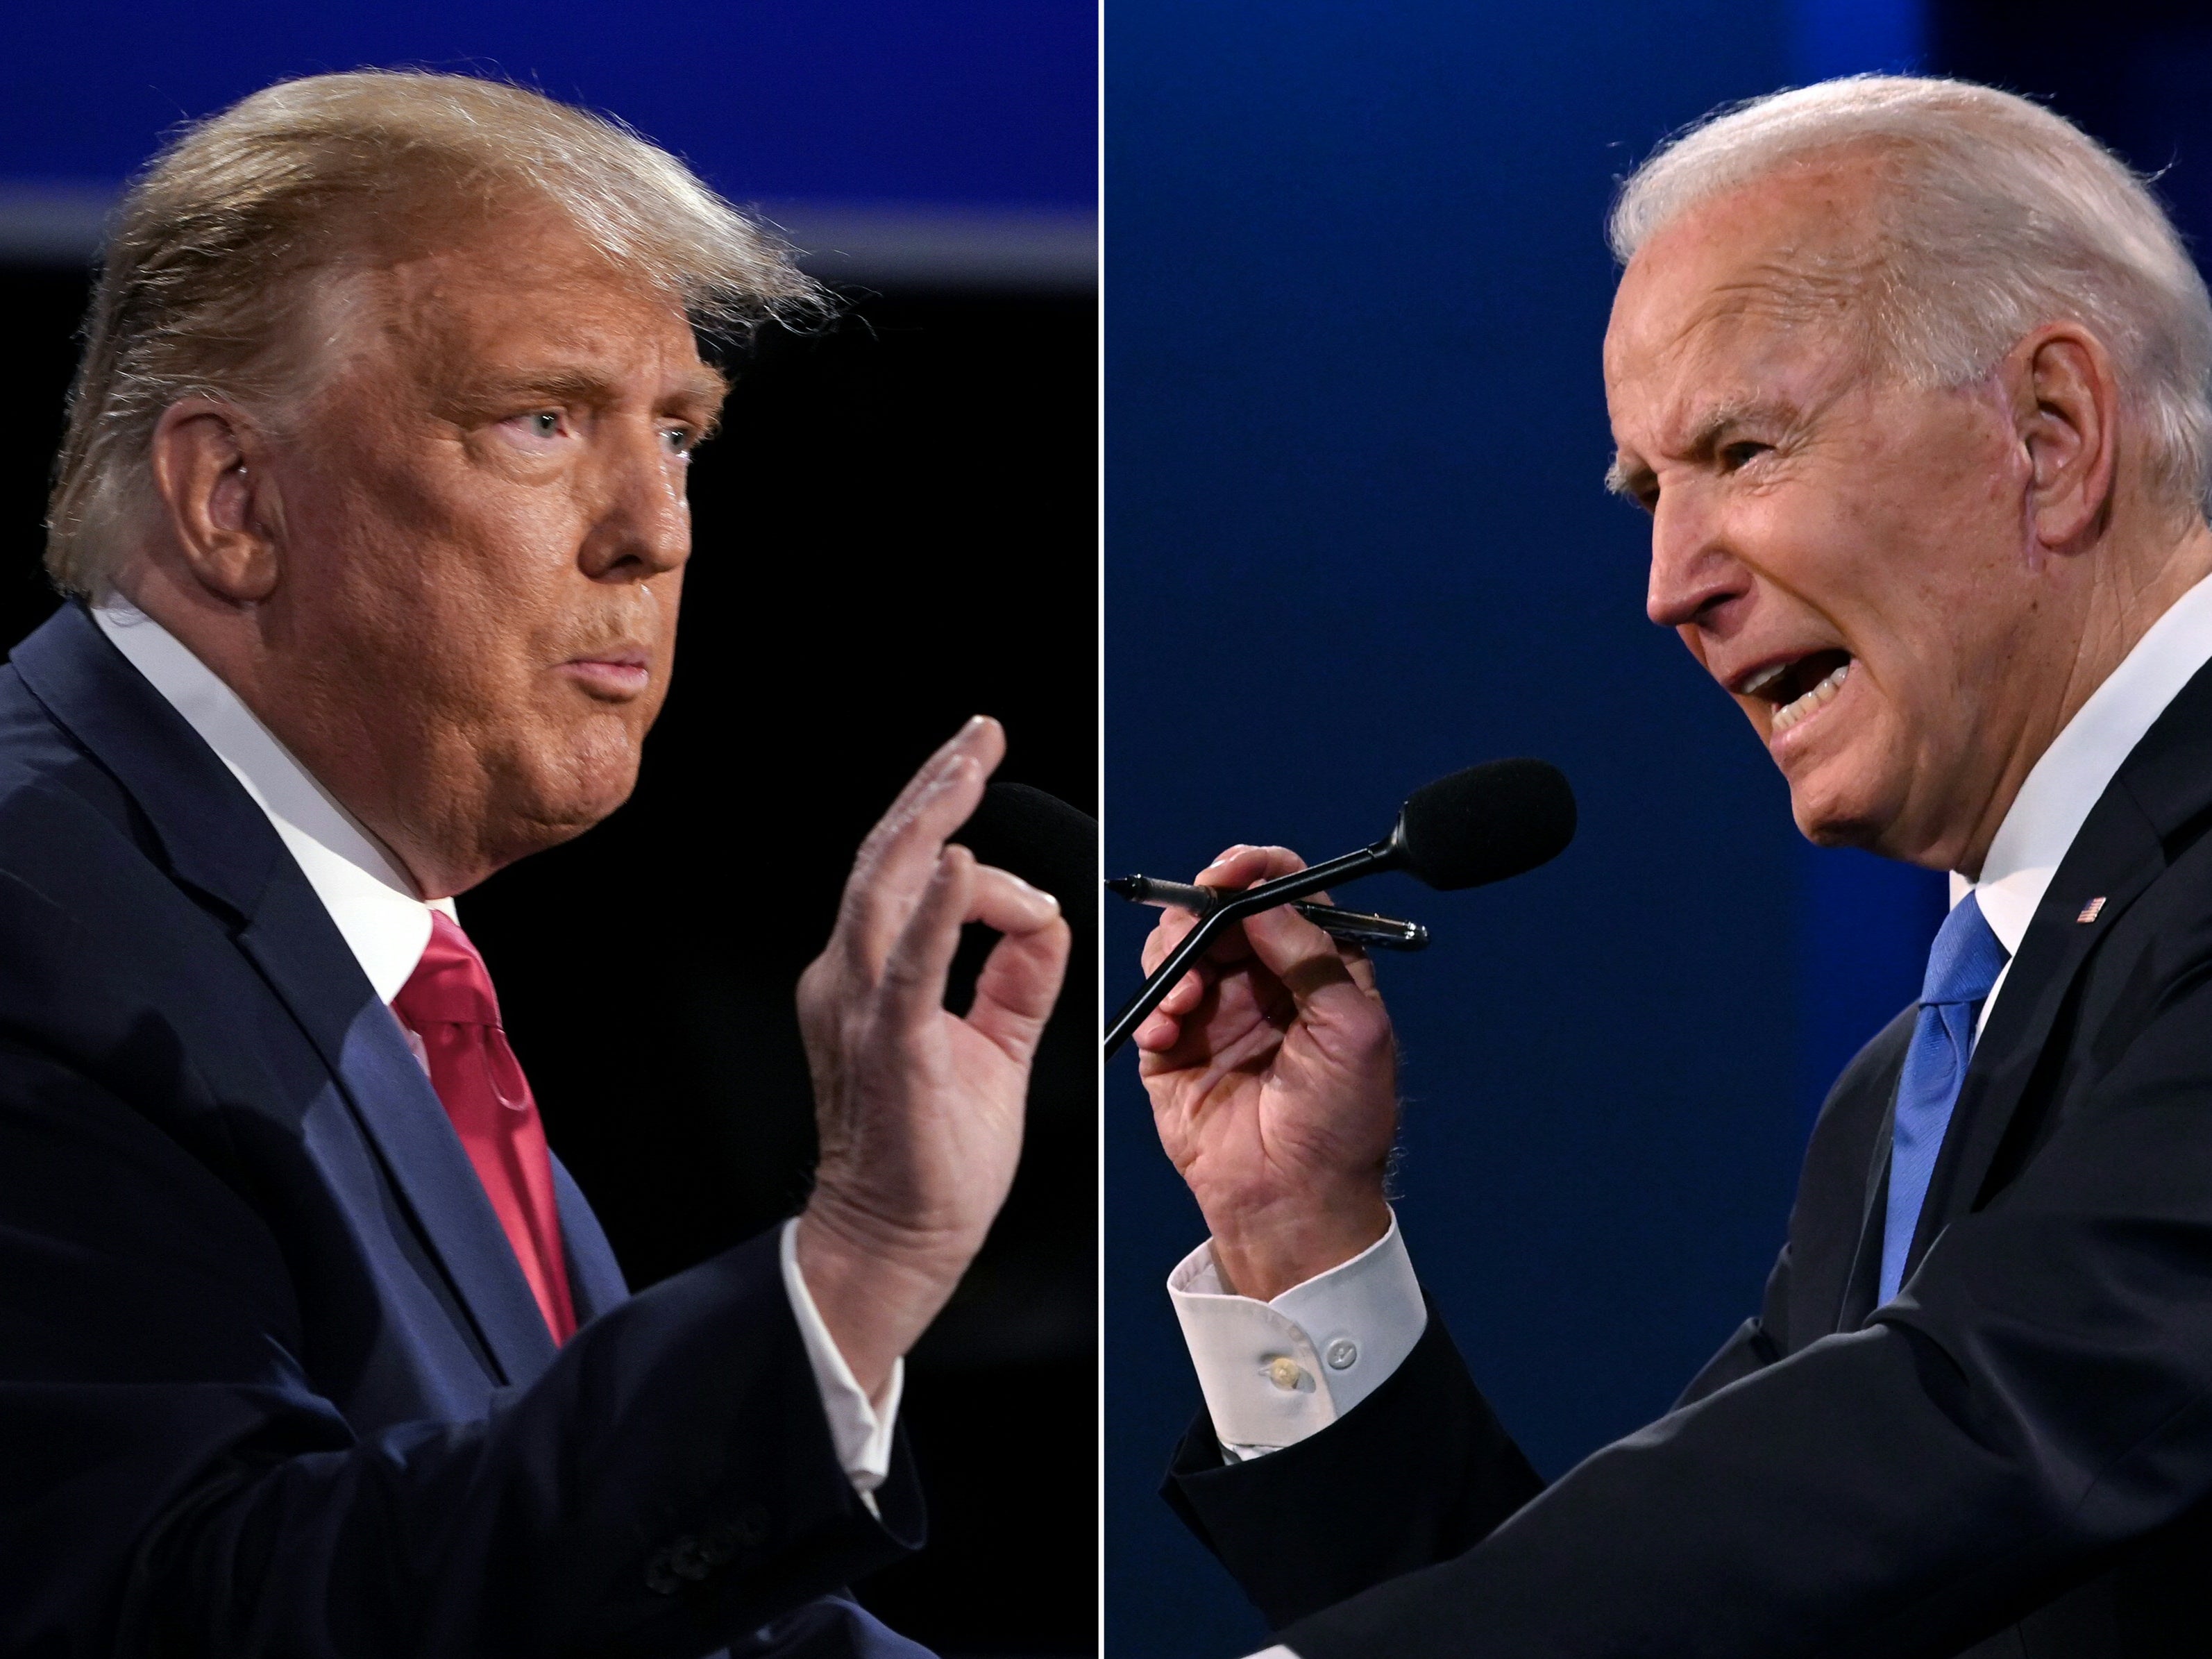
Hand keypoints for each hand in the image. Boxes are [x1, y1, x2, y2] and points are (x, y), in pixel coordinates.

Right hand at [793, 717, 1070, 1398]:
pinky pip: (909, 965)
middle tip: (980, 735)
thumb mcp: (991, 1044)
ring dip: (934, 817)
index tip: (992, 794)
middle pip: (887, 857)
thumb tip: (1045, 915)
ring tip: (971, 763)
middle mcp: (849, 977)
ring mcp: (860, 1007)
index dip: (954, 830)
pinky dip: (935, 910)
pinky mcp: (888, 1044)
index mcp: (869, 977)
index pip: (908, 877)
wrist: (896, 1241)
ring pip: (887, 886)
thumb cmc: (934, 1157)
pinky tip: (961, 864)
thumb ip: (1016, 977)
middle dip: (938, 786)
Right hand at [1136, 845, 1398, 1300]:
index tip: (1230, 873)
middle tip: (1196, 932)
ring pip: (1179, 946)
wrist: (1293, 1205)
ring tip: (1186, 998)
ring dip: (1174, 957)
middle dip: (1202, 913)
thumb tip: (1265, 899)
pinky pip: (1151, 1001)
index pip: (1287, 894)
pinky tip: (1168, 1031)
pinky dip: (1153, 1005)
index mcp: (1318, 970)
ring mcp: (1216, 1012)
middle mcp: (1265, 983)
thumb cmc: (1341, 1127)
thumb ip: (1312, 955)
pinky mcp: (1174, 1048)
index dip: (1258, 871)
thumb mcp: (1353, 1029)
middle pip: (1222, 911)